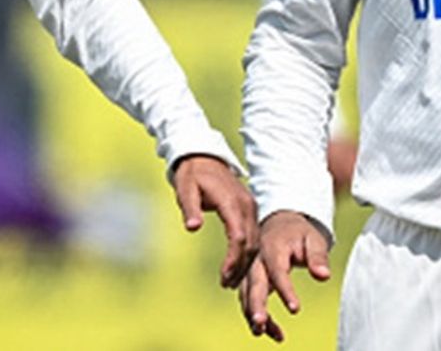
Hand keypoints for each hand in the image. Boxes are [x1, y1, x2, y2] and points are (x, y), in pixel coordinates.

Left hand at [172, 154, 257, 287]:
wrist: (202, 155)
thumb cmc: (191, 174)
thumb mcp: (185, 189)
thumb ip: (190, 208)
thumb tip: (192, 227)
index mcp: (231, 201)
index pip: (237, 236)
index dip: (232, 258)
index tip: (223, 276)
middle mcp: (246, 205)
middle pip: (250, 242)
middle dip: (240, 266)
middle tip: (226, 284)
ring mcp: (250, 207)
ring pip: (255, 240)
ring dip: (245, 262)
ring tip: (230, 281)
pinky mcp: (249, 209)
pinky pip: (253, 234)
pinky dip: (247, 252)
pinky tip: (237, 265)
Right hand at [239, 210, 330, 342]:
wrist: (282, 223)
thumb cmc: (299, 233)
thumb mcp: (313, 239)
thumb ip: (318, 257)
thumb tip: (324, 276)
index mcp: (273, 247)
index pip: (278, 271)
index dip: (285, 290)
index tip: (295, 309)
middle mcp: (257, 259)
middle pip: (254, 284)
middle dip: (255, 305)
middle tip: (260, 323)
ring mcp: (251, 270)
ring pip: (247, 294)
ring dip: (253, 314)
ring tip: (261, 332)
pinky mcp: (251, 279)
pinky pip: (249, 299)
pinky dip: (257, 316)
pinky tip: (272, 332)